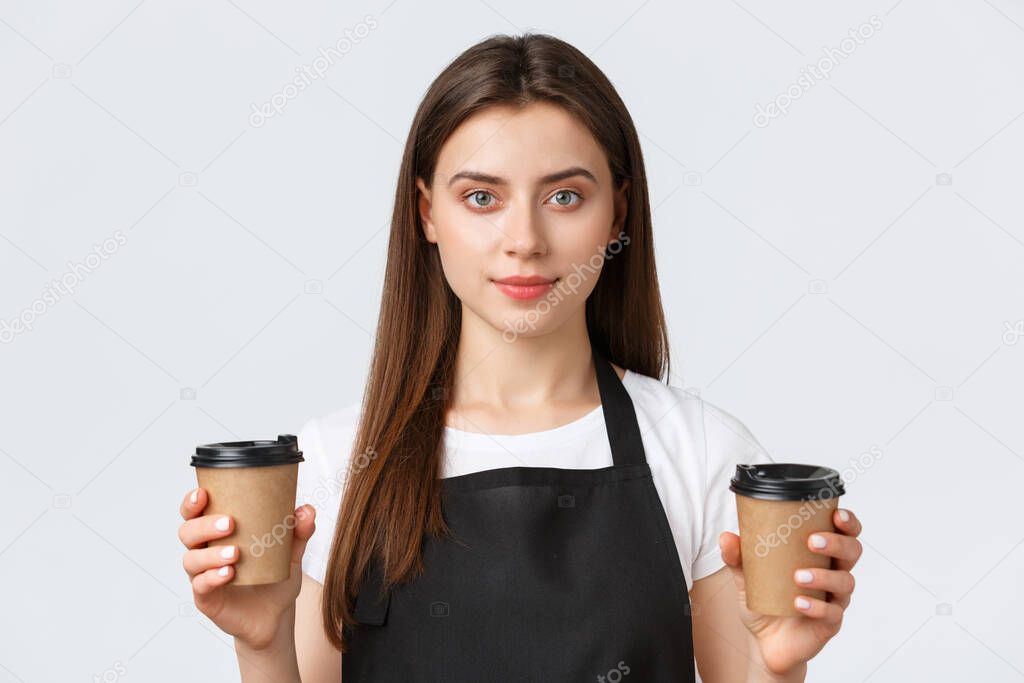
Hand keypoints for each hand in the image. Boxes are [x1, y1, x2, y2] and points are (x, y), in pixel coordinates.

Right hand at [177, 487, 316, 650]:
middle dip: (204, 525)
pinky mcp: (206, 598)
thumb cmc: (275, 576)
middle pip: (188, 532)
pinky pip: (200, 586)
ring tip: (235, 553)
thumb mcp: (290, 552)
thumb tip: (307, 510)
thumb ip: (299, 531)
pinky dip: (212, 577)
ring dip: (211, 554)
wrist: (276, 614)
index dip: (192, 502)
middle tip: (230, 523)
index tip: (203, 493)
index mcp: (217, 533)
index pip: (194, 512)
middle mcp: (204, 551)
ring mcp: (202, 575)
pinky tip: (228, 574)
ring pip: (191, 559)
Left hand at [718, 507, 862, 676]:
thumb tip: (726, 537)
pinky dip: (816, 607)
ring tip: (799, 577)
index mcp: (820, 555)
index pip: (845, 533)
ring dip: (823, 576)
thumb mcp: (747, 577)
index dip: (847, 522)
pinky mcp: (829, 624)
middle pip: (852, 552)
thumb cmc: (766, 601)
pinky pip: (832, 613)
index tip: (836, 514)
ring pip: (845, 581)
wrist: (765, 642)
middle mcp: (833, 574)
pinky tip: (799, 604)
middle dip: (837, 543)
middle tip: (812, 541)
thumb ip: (737, 557)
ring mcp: (834, 599)